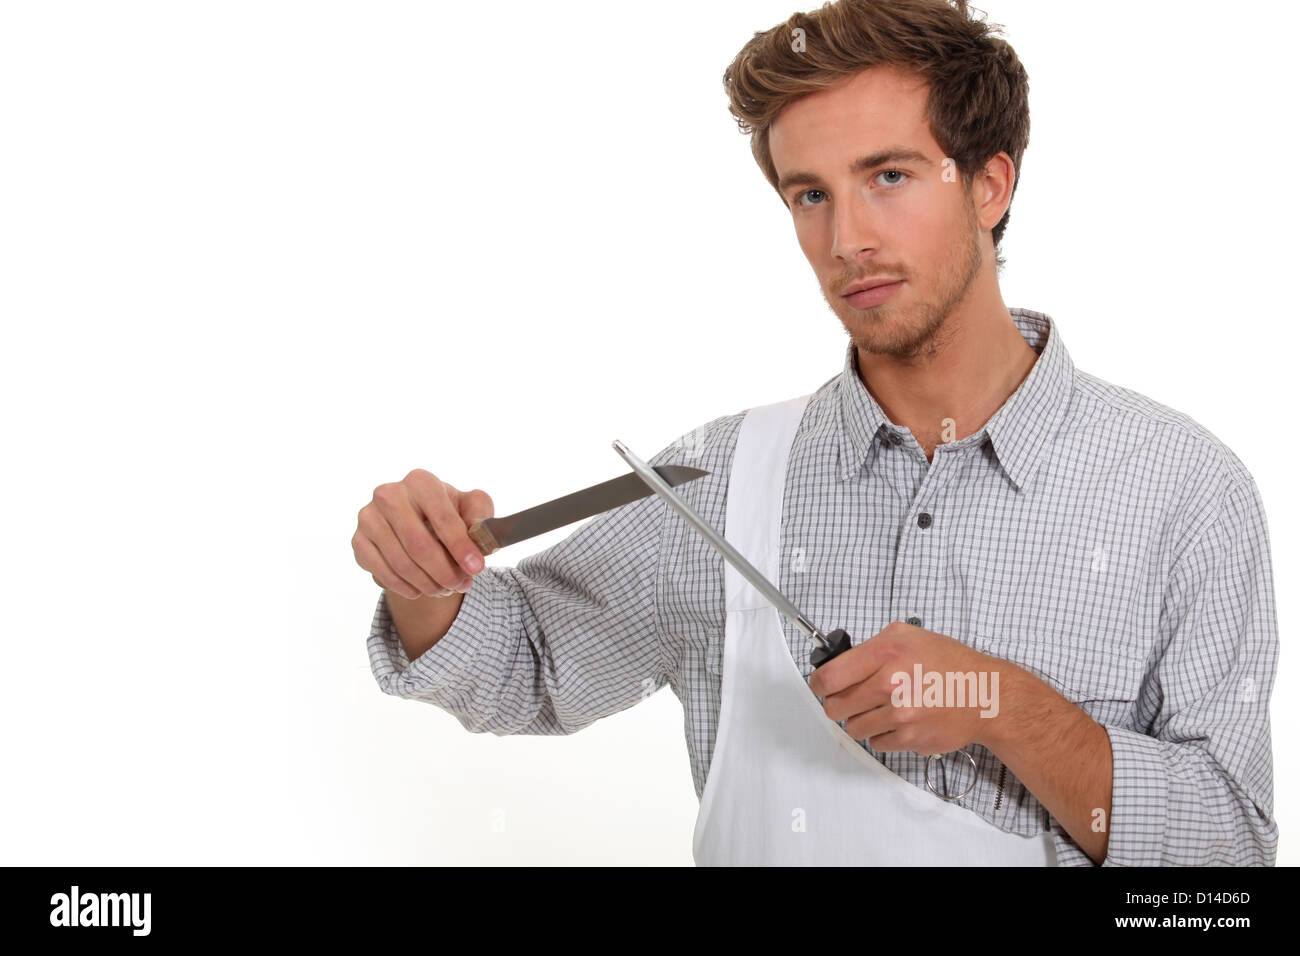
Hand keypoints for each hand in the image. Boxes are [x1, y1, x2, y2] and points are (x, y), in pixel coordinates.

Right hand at [352, 468, 493, 599]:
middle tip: (461, 585)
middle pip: (419, 545)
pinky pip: (382, 572)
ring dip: (427, 583)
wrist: (417, 521)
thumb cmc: (448, 513)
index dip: (461, 547)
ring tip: (445, 590)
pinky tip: (420, 590)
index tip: (476, 568)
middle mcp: (389, 494)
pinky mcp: (358, 540)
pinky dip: (405, 587)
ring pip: (401, 563)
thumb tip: (478, 532)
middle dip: (444, 572)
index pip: (443, 518)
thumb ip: (480, 514)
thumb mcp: (471, 508)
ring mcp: (369, 517)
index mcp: (421, 482)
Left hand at [806, 620, 1004, 754]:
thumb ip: (872, 644)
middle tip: (849, 699)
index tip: (820, 687)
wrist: (984, 694)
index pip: (829, 677)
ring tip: (881, 708)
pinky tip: (898, 720)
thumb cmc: (949, 663)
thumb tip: (840, 658)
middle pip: (835, 706)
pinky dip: (882, 734)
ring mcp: (900, 714)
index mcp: (885, 654)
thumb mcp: (908, 635)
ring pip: (854, 727)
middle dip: (837, 704)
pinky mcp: (910, 737)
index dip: (818, 684)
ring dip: (861, 720)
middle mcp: (890, 684)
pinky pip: (876, 743)